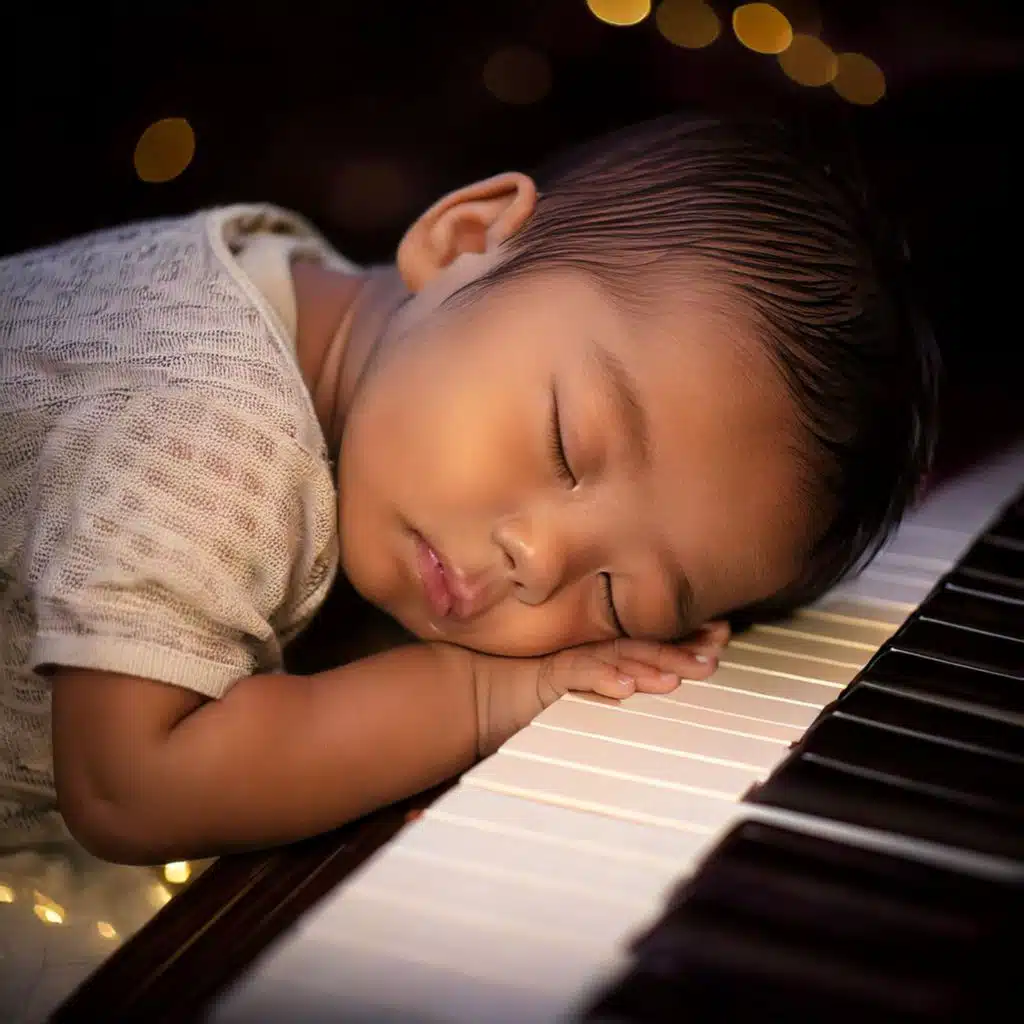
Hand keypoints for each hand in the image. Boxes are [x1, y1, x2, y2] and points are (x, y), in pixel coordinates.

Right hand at [473, 621, 729, 755]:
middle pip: (643, 645)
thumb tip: (658, 687)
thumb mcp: (581, 695)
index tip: (720, 637)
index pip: (650, 642)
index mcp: (602, 651)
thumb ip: (612, 685)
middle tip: (717, 649)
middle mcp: (590, 648)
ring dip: (652, 664)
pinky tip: (626, 686)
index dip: (685, 638)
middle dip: (683, 648)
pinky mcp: (546, 673)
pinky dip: (603, 679)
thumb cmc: (529, 695)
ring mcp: (569, 657)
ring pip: (618, 657)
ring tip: (683, 675)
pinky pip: (578, 673)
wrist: (478, 694)